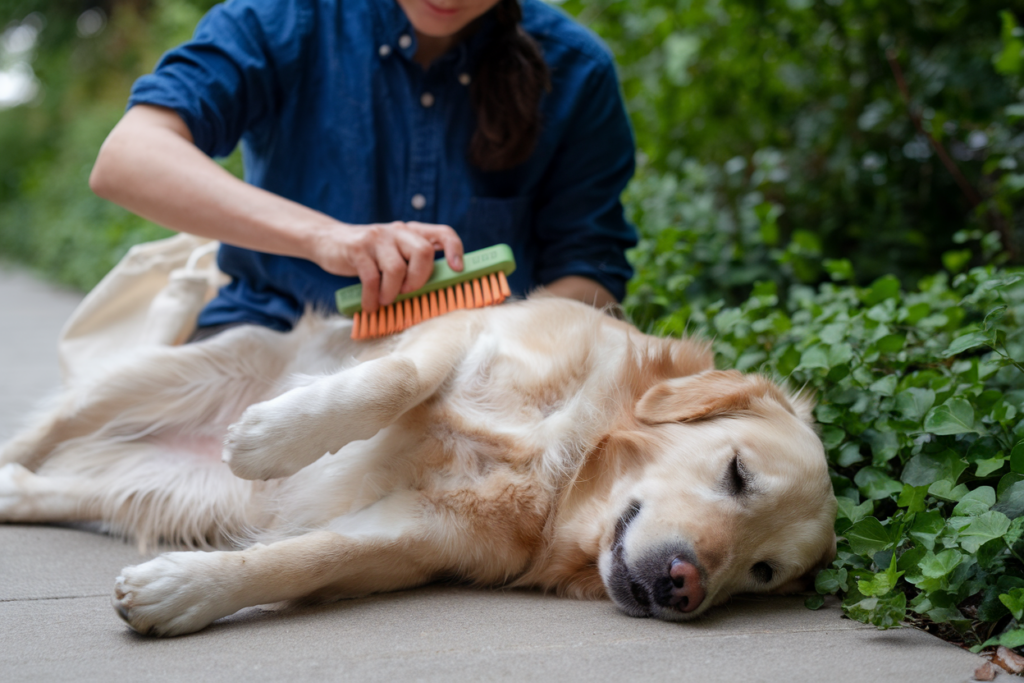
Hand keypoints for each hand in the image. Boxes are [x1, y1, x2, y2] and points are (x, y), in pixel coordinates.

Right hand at [309, 221, 463, 312]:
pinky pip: (371, 278)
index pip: (443, 233)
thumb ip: (413, 263)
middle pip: (423, 252)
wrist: (329, 240)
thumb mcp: (394, 252)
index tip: (456, 269)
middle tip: (407, 293)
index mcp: (412, 232)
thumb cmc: (369, 255)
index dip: (454, 250)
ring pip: (396, 268)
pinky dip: (372, 298)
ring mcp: (377, 238)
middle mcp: (398, 231)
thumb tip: (436, 289)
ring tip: (384, 300)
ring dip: (392, 292)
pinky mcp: (357, 248)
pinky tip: (370, 305)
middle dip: (419, 279)